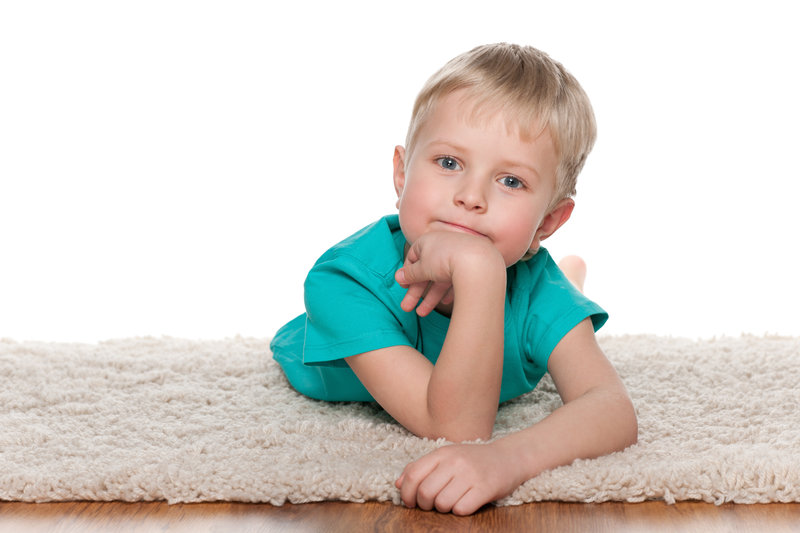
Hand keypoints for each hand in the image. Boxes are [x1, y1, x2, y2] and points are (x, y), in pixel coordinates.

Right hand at [395, 231, 503, 316]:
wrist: (478, 262)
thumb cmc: (446, 259)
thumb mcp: (422, 268)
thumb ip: (410, 274)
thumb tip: (398, 277)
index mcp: (429, 241)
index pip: (413, 257)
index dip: (407, 273)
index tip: (403, 287)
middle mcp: (444, 246)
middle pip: (426, 271)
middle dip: (415, 291)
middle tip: (406, 308)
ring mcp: (458, 256)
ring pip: (440, 279)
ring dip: (430, 297)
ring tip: (422, 314)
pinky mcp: (470, 267)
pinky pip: (456, 280)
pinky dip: (449, 292)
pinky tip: (445, 304)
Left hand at [395, 442, 522, 514]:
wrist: (508, 458)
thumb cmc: (473, 460)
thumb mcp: (446, 457)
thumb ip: (421, 468)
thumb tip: (398, 484)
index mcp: (442, 453)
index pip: (413, 474)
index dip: (406, 493)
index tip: (410, 502)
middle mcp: (455, 462)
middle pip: (425, 492)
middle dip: (425, 505)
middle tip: (432, 505)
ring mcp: (470, 474)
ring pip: (442, 503)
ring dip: (444, 508)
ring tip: (451, 501)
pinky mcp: (485, 488)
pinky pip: (461, 509)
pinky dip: (460, 510)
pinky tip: (465, 502)